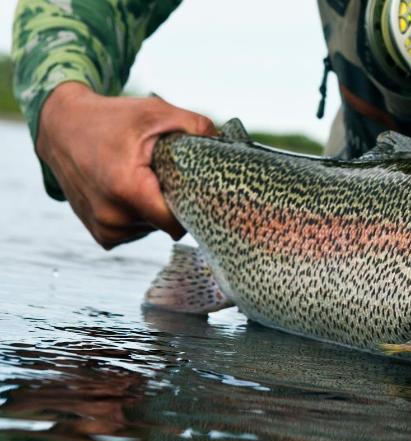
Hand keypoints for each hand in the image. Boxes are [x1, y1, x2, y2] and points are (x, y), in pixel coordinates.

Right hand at [36, 82, 216, 248]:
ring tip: (143, 179)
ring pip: (154, 229)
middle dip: (174, 203)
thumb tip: (227, 140)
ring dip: (156, 209)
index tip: (198, 191)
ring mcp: (104, 229)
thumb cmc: (111, 119)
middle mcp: (112, 216)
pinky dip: (141, 216)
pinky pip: (137, 233)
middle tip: (166, 175)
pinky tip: (132, 192)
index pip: (177, 222)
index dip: (193, 207)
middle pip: (167, 224)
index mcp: (127, 189)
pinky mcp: (100, 235)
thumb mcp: (156, 112)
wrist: (61, 128)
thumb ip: (196, 125)